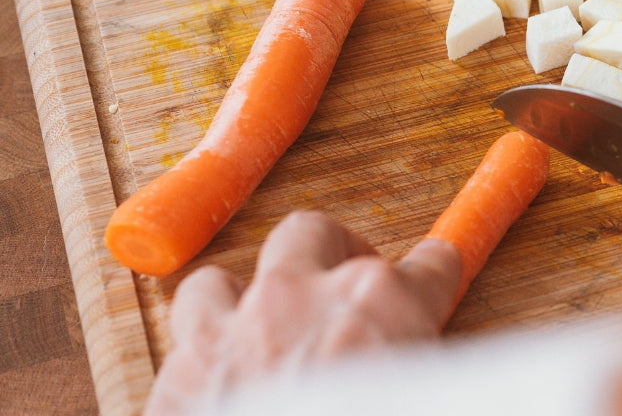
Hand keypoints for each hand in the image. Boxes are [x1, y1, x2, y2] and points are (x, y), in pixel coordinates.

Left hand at [145, 211, 461, 415]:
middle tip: (345, 290)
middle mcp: (299, 299)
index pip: (429, 265)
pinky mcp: (176, 378)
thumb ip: (425, 370)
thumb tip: (431, 369)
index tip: (434, 279)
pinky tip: (221, 388)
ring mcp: (227, 332)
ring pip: (222, 280)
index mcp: (381, 303)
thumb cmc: (372, 414)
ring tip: (261, 332)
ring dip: (242, 301)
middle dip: (332, 252)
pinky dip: (201, 362)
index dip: (434, 276)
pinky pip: (179, 346)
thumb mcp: (424, 390)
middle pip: (313, 234)